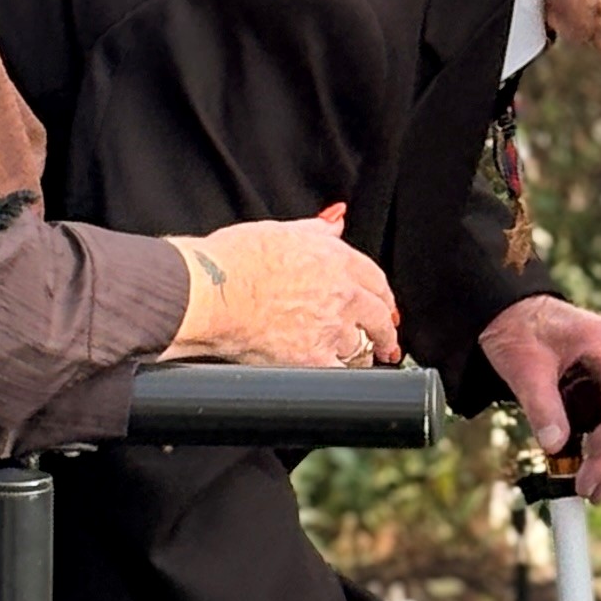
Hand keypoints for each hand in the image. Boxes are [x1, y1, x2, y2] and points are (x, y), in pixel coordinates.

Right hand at [167, 204, 400, 368]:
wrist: (212, 291)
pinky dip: (342, 377)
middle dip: (385, 330)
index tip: (383, 304)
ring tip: (362, 360)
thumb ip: (315, 230)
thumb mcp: (280, 231)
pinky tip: (340, 380)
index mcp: (335, 259)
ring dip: (363, 353)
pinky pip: (339, 374)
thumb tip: (335, 221)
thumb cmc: (234, 259)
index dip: (382, 294)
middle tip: (388, 340)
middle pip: (379, 315)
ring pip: (361, 347)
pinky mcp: (312, 359)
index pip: (375, 279)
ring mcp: (330, 328)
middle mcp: (341, 293)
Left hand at [481, 297, 600, 501]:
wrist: (506, 311)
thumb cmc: (515, 329)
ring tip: (591, 491)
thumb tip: (555, 446)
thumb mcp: (523, 367)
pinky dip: (598, 444)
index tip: (590, 463)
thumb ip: (541, 404)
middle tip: (590, 492)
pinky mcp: (599, 382)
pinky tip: (588, 468)